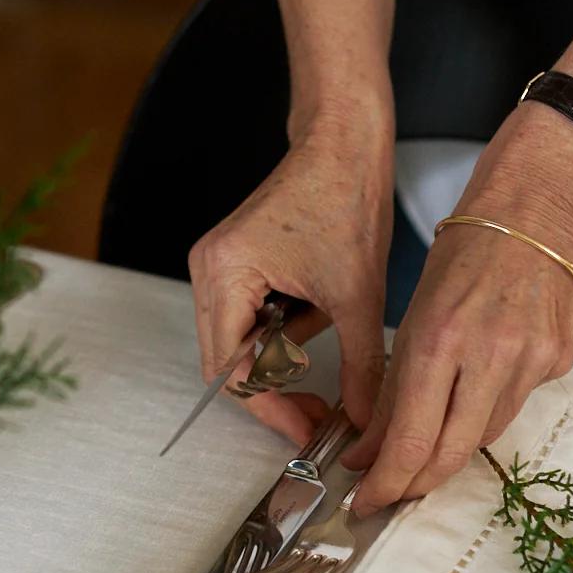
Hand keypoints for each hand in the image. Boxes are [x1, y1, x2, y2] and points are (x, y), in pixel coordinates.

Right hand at [187, 115, 393, 442]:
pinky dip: (285, 333)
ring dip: (283, 358)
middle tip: (318, 414)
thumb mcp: (359, 295)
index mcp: (225, 274)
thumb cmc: (346, 197)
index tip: (307, 431)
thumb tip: (364, 420)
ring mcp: (218, 267)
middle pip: (228, 362)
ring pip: (242, 343)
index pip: (232, 370)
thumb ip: (360, 365)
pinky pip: (252, 319)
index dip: (270, 408)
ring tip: (328, 348)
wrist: (344, 141)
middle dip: (276, 390)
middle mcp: (208, 271)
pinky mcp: (236, 264)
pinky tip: (319, 317)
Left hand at [347, 106, 572, 513]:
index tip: (364, 498)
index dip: (386, 481)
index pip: (411, 439)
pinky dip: (485, 409)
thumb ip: (394, 388)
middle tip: (390, 494)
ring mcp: (531, 361)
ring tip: (424, 440)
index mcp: (440, 338)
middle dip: (415, 484)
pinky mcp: (559, 362)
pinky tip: (479, 383)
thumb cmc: (466, 252)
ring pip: (483, 436)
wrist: (538, 209)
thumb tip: (370, 451)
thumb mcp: (414, 313)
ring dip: (448, 447)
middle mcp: (490, 355)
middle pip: (450, 455)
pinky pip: (514, 406)